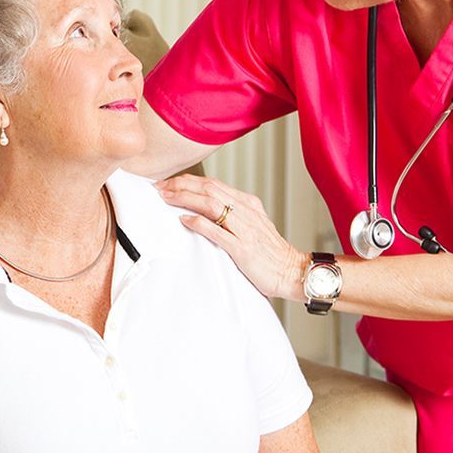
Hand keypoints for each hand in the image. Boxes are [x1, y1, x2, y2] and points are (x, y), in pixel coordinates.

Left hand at [156, 174, 308, 300]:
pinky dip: (199, 223)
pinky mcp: (243, 248)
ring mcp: (245, 228)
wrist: (292, 271)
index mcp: (247, 204)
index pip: (213, 184)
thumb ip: (232, 215)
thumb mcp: (252, 225)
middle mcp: (246, 212)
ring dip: (185, 198)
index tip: (168, 184)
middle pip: (209, 189)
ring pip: (211, 204)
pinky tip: (184, 220)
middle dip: (181, 185)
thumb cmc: (270, 253)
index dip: (188, 181)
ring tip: (166, 198)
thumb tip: (204, 210)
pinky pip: (217, 231)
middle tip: (160, 187)